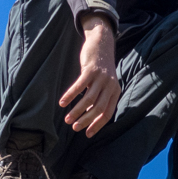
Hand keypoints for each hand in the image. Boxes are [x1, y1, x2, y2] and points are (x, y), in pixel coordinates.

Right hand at [60, 14, 119, 136]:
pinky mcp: (91, 70)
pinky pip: (79, 86)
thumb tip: (88, 116)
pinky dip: (70, 96)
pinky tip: (62, 103)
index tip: (87, 134)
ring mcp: (101, 78)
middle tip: (74, 128)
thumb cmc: (100, 68)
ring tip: (67, 119)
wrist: (102, 43)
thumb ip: (99, 98)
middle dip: (85, 121)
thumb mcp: (104, 84)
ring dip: (77, 111)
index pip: (107, 113)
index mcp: (115, 92)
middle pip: (98, 109)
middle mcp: (110, 86)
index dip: (97, 125)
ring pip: (88, 100)